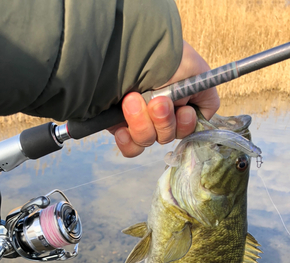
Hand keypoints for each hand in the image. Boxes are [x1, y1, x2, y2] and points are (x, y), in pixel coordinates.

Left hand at [110, 41, 219, 157]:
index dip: (185, 125)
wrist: (131, 50)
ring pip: (148, 141)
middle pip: (167, 137)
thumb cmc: (167, 56)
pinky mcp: (120, 126)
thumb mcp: (197, 72)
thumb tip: (205, 115)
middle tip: (156, 102)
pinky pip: (130, 148)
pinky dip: (128, 141)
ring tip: (132, 99)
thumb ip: (207, 98)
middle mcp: (162, 114)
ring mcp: (141, 121)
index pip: (188, 129)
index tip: (183, 111)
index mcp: (181, 103)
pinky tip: (122, 129)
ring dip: (143, 123)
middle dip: (163, 121)